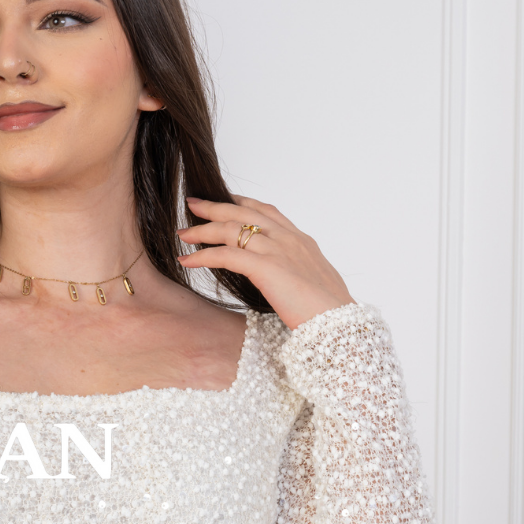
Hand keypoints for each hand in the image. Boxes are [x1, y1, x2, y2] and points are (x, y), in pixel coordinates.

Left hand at [177, 195, 354, 330]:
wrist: (339, 323)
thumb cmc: (329, 311)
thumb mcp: (313, 282)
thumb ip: (296, 272)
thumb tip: (284, 278)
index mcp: (300, 240)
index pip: (267, 211)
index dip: (242, 203)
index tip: (225, 200)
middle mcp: (288, 239)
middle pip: (244, 212)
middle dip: (215, 206)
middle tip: (194, 203)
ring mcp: (277, 250)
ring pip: (231, 229)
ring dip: (203, 230)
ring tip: (184, 233)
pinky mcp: (266, 267)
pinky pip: (226, 254)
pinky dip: (203, 255)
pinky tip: (188, 260)